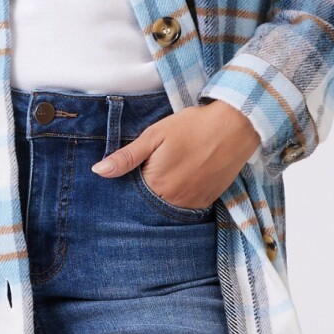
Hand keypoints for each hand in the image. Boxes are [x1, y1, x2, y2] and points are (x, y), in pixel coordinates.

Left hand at [89, 100, 260, 208]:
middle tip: (155, 169)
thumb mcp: (154, 135)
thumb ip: (126, 157)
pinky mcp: (209, 201)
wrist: (235, 125)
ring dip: (164, 196)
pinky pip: (188, 208)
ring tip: (169, 173)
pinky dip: (181, 198)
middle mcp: (173, 200)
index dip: (128, 185)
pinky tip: (183, 179)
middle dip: (145, 193)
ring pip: (168, 207)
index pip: (130, 195)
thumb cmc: (191, 126)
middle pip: (149, 204)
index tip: (133, 171)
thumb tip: (98, 171)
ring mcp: (193, 203)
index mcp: (155, 184)